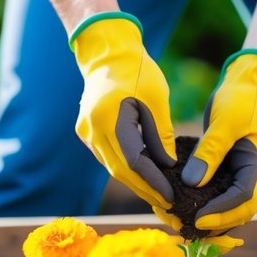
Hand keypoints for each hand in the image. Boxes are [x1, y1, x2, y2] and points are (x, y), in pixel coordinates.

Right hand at [71, 13, 176, 208]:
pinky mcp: (86, 132)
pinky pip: (108, 156)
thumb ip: (161, 134)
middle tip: (167, 204)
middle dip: (144, 189)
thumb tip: (169, 167)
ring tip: (159, 195)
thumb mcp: (156, 99)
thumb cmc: (137, 71)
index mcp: (109, 118)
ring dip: (135, 182)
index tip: (171, 195)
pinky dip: (126, 168)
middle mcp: (91, 129)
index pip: (133, 161)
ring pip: (112, 166)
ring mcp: (85, 132)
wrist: (108, 53)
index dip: (152, 182)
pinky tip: (145, 176)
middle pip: (119, 170)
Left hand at [181, 50, 256, 232]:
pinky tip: (181, 201)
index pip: (245, 200)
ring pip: (230, 206)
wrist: (250, 82)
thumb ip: (210, 152)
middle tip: (184, 226)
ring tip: (179, 219)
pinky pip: (220, 192)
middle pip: (239, 210)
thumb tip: (192, 183)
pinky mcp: (232, 168)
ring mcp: (246, 173)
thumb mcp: (224, 122)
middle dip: (214, 222)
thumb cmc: (240, 97)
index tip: (196, 218)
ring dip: (208, 215)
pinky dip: (204, 200)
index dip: (221, 213)